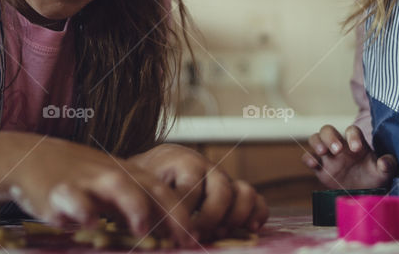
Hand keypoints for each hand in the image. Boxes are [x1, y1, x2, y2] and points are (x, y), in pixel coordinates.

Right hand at [3, 134, 196, 245]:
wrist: (31, 157)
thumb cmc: (79, 179)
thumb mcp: (112, 188)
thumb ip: (139, 208)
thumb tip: (170, 236)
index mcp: (130, 175)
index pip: (165, 192)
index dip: (183, 214)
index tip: (197, 239)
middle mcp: (114, 175)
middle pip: (151, 188)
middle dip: (171, 213)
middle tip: (185, 240)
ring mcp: (88, 180)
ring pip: (118, 185)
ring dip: (133, 205)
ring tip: (143, 227)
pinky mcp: (59, 191)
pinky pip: (72, 198)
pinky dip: (81, 209)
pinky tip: (88, 222)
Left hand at [129, 143, 268, 238]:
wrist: (151, 168)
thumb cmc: (144, 181)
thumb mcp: (141, 186)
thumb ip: (148, 202)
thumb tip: (153, 225)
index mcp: (183, 161)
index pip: (191, 188)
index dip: (184, 213)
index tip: (174, 233)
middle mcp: (207, 167)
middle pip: (222, 191)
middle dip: (211, 218)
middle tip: (196, 236)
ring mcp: (223, 179)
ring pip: (244, 192)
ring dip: (236, 217)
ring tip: (219, 233)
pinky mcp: (234, 192)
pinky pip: (256, 200)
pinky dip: (257, 214)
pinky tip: (250, 229)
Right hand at [302, 125, 395, 188]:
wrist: (364, 193)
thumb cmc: (374, 178)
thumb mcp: (384, 173)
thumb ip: (387, 165)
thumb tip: (384, 162)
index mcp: (356, 142)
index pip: (351, 131)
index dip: (353, 136)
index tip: (357, 148)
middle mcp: (340, 145)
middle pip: (328, 130)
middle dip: (331, 137)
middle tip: (337, 149)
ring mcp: (328, 156)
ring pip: (316, 139)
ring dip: (317, 143)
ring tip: (323, 152)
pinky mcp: (320, 168)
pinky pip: (308, 157)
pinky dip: (308, 158)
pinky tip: (314, 165)